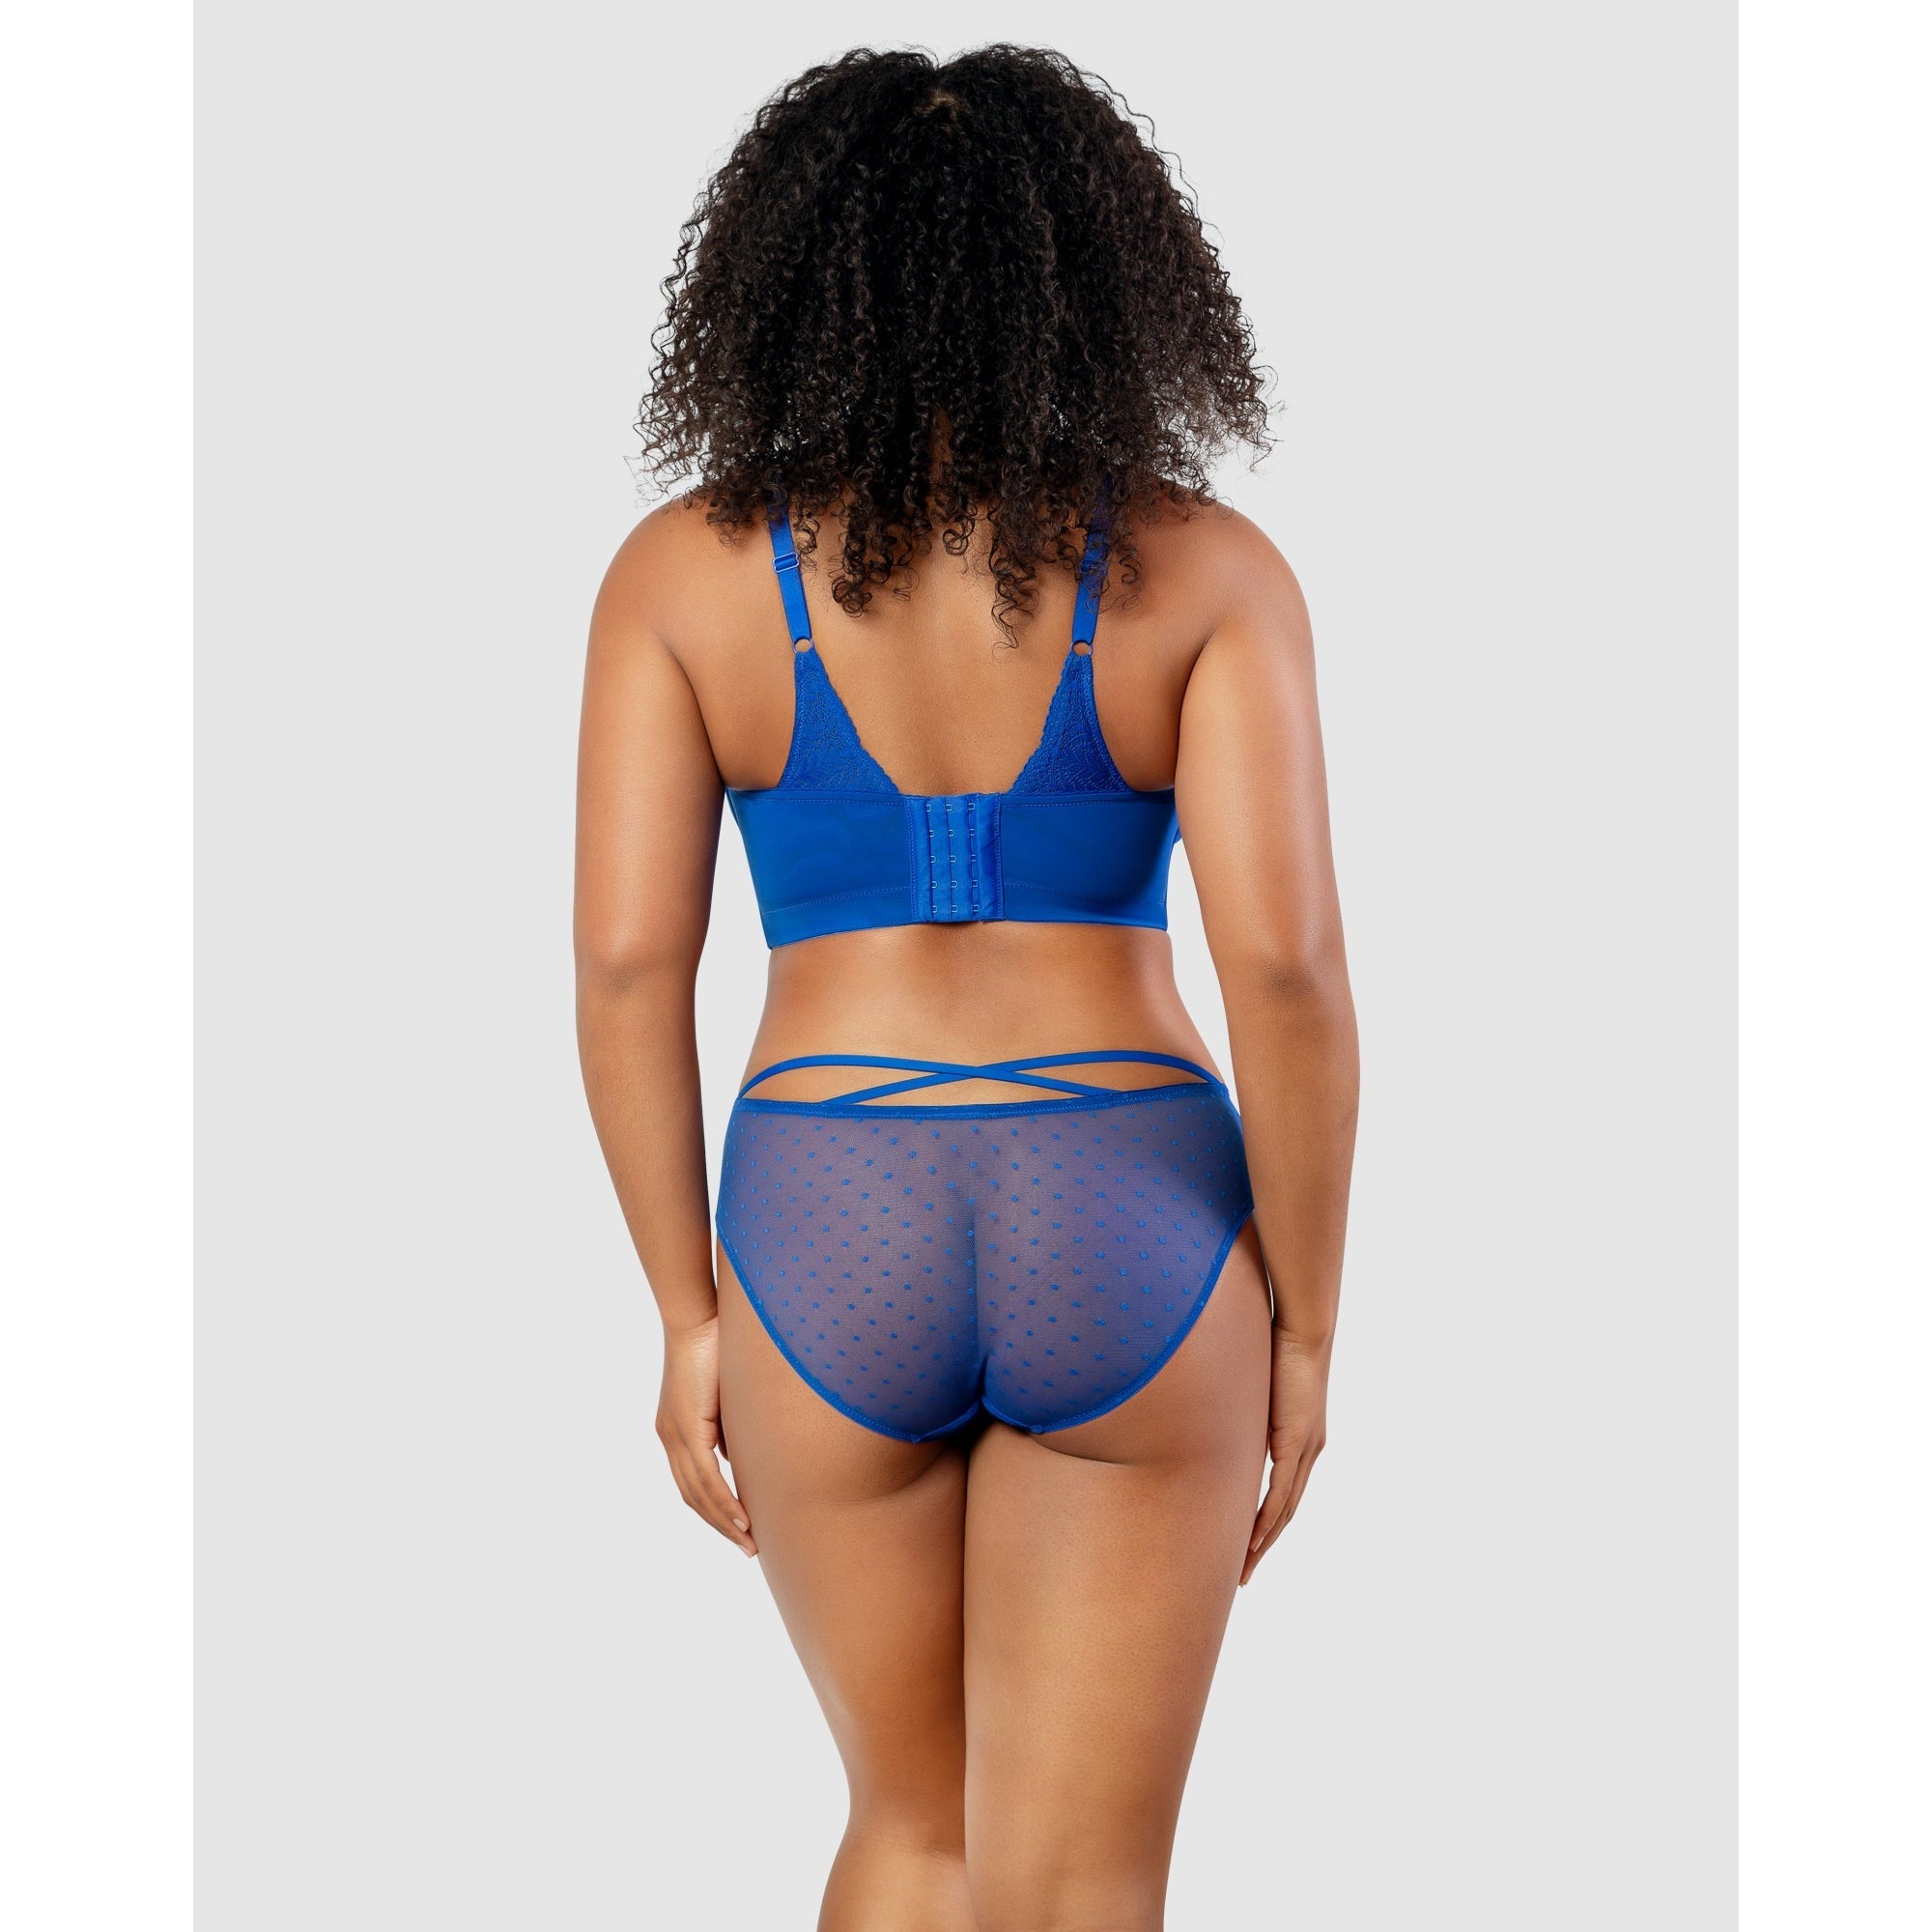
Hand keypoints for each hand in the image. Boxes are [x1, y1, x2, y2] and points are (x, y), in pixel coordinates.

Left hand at [655, 1314, 756, 1556]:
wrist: (698, 1317)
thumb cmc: (716, 1345)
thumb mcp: (725, 1394)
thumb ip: (726, 1425)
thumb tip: (736, 1452)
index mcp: (677, 1429)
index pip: (693, 1483)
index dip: (716, 1510)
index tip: (740, 1529)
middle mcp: (669, 1437)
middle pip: (692, 1497)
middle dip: (721, 1526)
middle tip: (748, 1548)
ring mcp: (674, 1434)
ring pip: (698, 1494)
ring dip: (725, 1522)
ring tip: (750, 1543)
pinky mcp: (685, 1428)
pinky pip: (705, 1477)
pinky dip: (724, 1502)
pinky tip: (742, 1519)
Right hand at [1241, 1326, 1328, 1584]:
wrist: (1303, 1326)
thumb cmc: (1276, 1343)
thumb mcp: (1251, 1384)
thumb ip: (1235, 1402)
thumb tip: (1204, 1401)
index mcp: (1300, 1438)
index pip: (1282, 1491)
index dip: (1265, 1521)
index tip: (1245, 1544)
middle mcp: (1309, 1450)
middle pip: (1285, 1511)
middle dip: (1263, 1544)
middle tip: (1242, 1572)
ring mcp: (1306, 1449)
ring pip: (1285, 1510)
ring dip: (1263, 1541)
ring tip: (1244, 1567)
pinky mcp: (1298, 1443)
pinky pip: (1281, 1493)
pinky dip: (1267, 1520)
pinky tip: (1253, 1540)